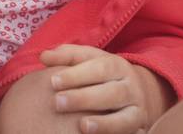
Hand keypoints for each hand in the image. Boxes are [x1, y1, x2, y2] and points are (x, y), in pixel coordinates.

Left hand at [42, 45, 174, 133]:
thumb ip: (66, 56)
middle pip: (111, 93)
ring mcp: (137, 110)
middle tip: (58, 102)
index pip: (98, 68)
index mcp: (117, 66)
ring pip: (124, 118)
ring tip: (82, 126)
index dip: (76, 75)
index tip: (53, 81)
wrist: (135, 93)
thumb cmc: (101, 75)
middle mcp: (131, 88)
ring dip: (104, 123)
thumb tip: (43, 56)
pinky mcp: (139, 129)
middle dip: (84, 99)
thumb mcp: (88, 60)